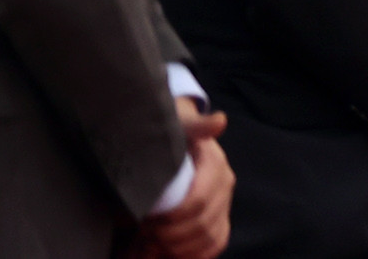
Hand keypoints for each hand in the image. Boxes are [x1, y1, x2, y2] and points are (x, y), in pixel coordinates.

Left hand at [139, 99, 232, 258]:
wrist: (180, 134)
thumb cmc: (174, 131)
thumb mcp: (180, 124)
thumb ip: (196, 124)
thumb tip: (220, 121)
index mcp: (215, 165)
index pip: (198, 202)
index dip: (172, 219)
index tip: (146, 221)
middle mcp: (225, 184)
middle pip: (202, 225)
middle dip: (170, 237)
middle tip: (143, 235)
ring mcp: (224, 202)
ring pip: (210, 238)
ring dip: (180, 249)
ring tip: (153, 245)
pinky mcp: (221, 216)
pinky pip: (217, 243)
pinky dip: (197, 254)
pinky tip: (173, 254)